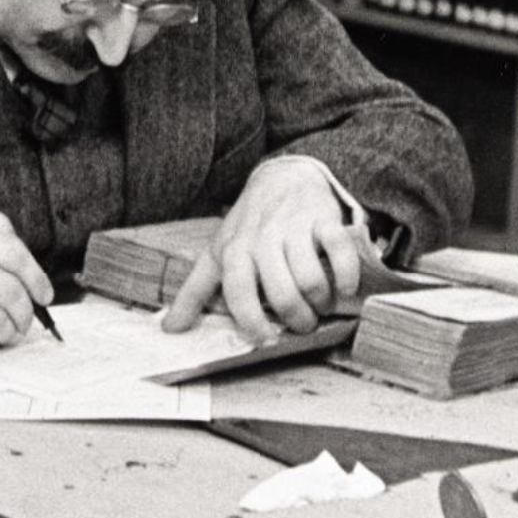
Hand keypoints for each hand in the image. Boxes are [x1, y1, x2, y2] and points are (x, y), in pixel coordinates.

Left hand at [161, 160, 373, 341]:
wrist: (282, 178)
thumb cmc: (248, 226)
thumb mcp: (216, 254)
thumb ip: (194, 292)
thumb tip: (170, 329)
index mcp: (235, 250)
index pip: (239, 292)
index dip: (252, 321)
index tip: (265, 339)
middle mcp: (263, 239)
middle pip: (282, 293)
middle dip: (296, 319)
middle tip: (302, 323)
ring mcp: (295, 227)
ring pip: (311, 279)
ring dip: (320, 303)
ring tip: (320, 305)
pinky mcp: (325, 219)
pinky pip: (340, 252)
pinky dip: (347, 276)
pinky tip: (345, 287)